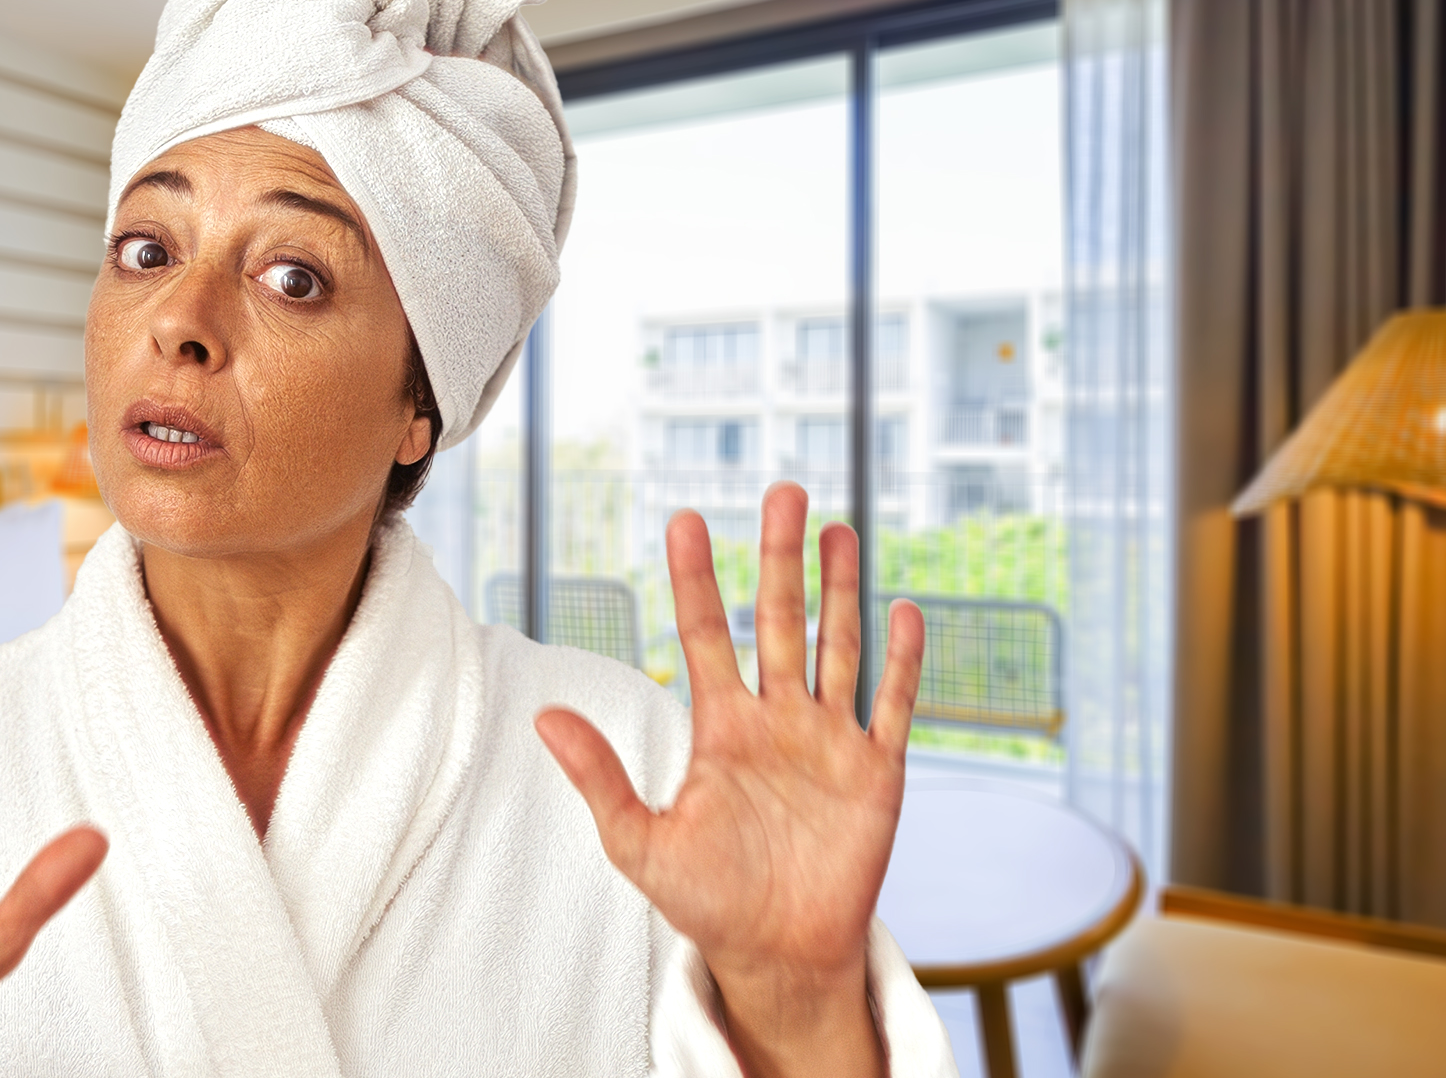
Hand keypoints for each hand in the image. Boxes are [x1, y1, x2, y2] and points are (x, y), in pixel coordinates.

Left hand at [536, 482, 921, 1077]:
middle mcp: (776, 719)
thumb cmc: (706, 901)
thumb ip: (600, 778)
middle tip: (782, 491)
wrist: (777, 953)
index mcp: (720, 726)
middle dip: (779, 558)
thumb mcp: (640, 842)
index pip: (705, 633)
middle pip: (779, 619)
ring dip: (840, 589)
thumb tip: (543, 718)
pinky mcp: (876, 772)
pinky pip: (891, 705)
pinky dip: (899, 661)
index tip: (684, 521)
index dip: (696, 579)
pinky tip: (902, 610)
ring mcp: (829, 740)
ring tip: (836, 528)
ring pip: (837, 645)